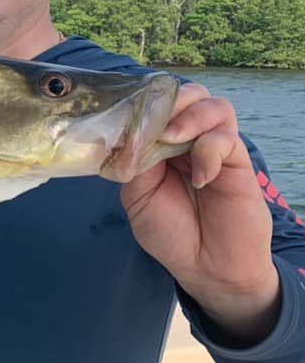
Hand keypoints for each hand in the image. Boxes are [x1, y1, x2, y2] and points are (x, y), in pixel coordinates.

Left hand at [120, 83, 279, 342]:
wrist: (206, 267)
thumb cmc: (169, 232)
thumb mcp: (137, 196)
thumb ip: (135, 161)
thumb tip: (130, 133)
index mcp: (159, 144)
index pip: (155, 105)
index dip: (142, 102)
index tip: (125, 112)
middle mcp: (187, 139)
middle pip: (186, 95)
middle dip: (168, 100)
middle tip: (152, 122)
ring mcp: (213, 148)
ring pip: (212, 105)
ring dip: (189, 116)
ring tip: (171, 137)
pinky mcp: (237, 163)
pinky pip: (225, 139)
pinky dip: (208, 150)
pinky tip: (200, 177)